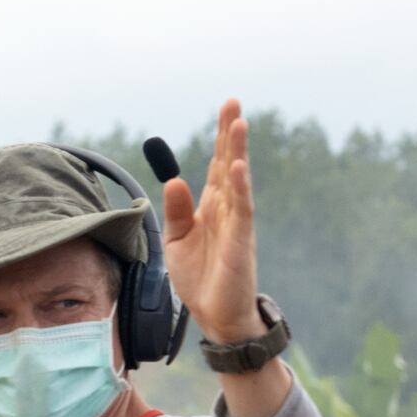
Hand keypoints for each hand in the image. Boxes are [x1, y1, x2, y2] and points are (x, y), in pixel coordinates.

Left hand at [161, 99, 263, 345]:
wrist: (215, 313)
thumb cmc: (199, 276)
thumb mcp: (177, 241)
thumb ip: (176, 211)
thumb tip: (174, 181)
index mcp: (211, 206)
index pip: (217, 165)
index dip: (221, 138)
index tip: (226, 109)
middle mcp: (227, 209)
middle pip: (229, 163)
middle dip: (231, 134)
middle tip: (233, 102)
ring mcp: (237, 223)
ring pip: (238, 180)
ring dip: (238, 152)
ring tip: (239, 123)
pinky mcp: (241, 241)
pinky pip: (242, 210)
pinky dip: (239, 188)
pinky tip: (238, 167)